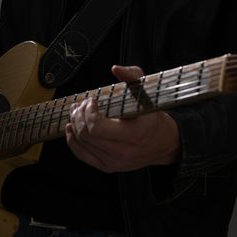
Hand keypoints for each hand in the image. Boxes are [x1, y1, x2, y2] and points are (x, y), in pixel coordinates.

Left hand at [65, 65, 180, 172]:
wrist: (165, 144)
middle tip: (82, 104)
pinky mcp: (108, 167)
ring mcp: (115, 162)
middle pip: (87, 134)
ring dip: (74, 125)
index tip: (92, 100)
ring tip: (76, 112)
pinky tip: (71, 129)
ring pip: (82, 144)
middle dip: (79, 115)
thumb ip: (133, 77)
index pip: (97, 127)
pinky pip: (83, 156)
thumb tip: (116, 69)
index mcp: (134, 134)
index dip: (88, 112)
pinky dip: (73, 141)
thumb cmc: (154, 119)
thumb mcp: (148, 93)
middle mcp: (123, 151)